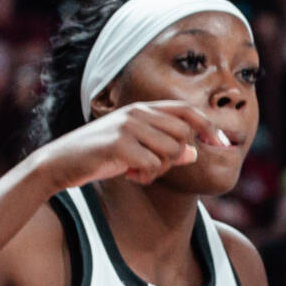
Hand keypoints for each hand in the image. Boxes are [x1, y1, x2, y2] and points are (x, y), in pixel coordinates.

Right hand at [31, 101, 227, 191]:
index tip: (224, 143)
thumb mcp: (134, 148)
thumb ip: (164, 147)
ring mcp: (128, 127)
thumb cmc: (100, 156)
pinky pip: (151, 166)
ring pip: (170, 152)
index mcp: (141, 108)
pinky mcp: (119, 145)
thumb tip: (194, 152)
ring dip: (157, 170)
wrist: (61, 162)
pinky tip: (126, 174)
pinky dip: (144, 176)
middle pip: (182, 136)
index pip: (186, 111)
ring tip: (135, 170)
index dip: (209, 126)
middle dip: (173, 159)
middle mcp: (137, 113)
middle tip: (150, 167)